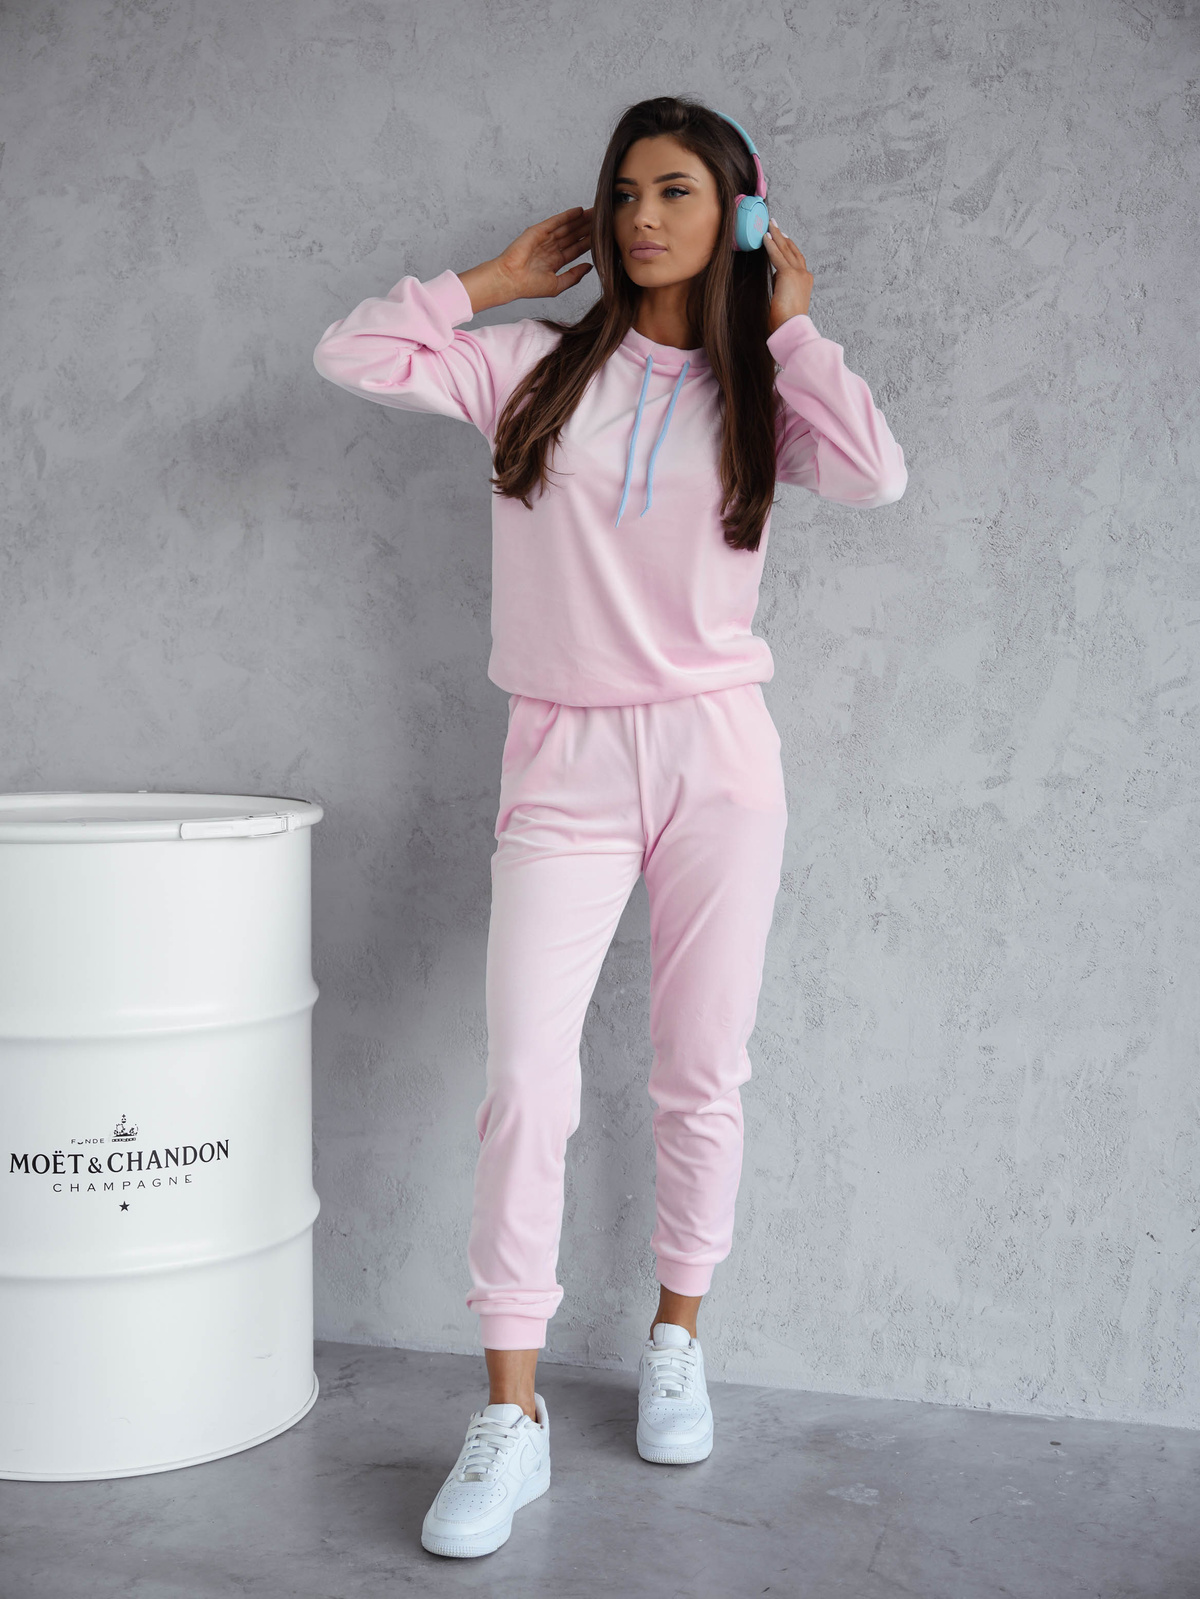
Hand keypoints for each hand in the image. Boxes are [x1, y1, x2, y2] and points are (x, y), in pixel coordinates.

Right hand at [459, 207, 593, 312]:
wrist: (510, 280)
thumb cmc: (529, 286)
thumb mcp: (557, 285)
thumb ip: (574, 276)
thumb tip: (589, 267)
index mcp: (555, 261)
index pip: (576, 249)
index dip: (589, 242)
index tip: (602, 237)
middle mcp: (551, 248)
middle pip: (573, 235)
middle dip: (587, 228)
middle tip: (604, 220)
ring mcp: (544, 238)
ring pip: (567, 227)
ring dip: (581, 220)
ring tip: (596, 213)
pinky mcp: (538, 231)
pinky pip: (556, 221)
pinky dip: (567, 215)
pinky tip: (579, 211)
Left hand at [763, 218, 813, 334]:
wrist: (792, 327)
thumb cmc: (787, 321)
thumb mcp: (786, 300)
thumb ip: (782, 287)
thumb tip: (776, 278)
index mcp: (805, 282)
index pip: (796, 259)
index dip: (789, 247)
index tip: (782, 237)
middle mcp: (804, 275)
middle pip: (792, 250)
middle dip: (783, 236)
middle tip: (775, 224)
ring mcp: (798, 273)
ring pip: (785, 249)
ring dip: (776, 235)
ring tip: (769, 224)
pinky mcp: (789, 274)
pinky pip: (777, 255)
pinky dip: (770, 245)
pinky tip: (764, 237)